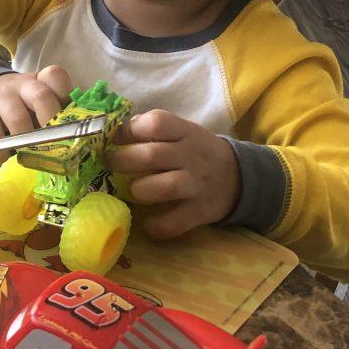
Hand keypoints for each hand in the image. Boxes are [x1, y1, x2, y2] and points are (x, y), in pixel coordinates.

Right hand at [0, 65, 72, 155]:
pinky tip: (5, 161)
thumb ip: (55, 112)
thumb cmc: (20, 103)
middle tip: (56, 146)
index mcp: (41, 81)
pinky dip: (1, 152)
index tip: (69, 117)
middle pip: (41, 97)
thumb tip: (78, 141)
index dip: (65, 93)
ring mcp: (0, 97)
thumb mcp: (36, 100)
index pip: (55, 76)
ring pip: (17, 118)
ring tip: (32, 158)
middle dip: (51, 122)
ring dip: (27, 142)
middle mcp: (22, 85)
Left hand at [105, 109, 241, 238]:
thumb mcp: (182, 133)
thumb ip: (153, 130)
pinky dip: (156, 226)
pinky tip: (148, 222)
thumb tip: (112, 133)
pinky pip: (174, 223)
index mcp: (185, 132)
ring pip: (164, 186)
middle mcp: (191, 156)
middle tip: (110, 164)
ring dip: (140, 189)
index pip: (156, 123)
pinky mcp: (199, 212)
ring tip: (134, 191)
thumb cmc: (196, 153)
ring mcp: (196, 185)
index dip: (128, 130)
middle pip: (151, 155)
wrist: (238, 178)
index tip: (113, 139)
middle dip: (122, 160)